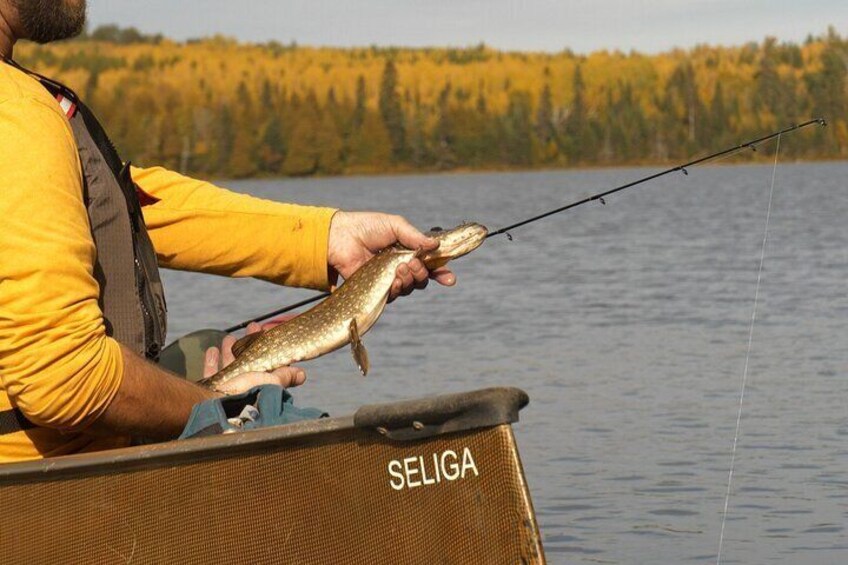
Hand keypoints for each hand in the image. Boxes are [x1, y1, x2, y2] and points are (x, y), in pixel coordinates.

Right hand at [203, 322, 305, 394]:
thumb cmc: (250, 393)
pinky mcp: (212, 387)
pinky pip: (211, 372)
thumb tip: (302, 375)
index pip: (268, 363)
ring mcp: (228, 386)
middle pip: (249, 360)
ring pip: (230, 365)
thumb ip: (285, 376)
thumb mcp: (273, 382)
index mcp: (261, 382)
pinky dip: (211, 361)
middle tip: (252, 326)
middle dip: (250, 342)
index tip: (268, 332)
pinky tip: (212, 350)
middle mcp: (245, 384)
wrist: (222, 407)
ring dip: (230, 350)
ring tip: (229, 337)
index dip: (269, 348)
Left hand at [327, 211, 455, 300]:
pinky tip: (395, 278)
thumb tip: (435, 246)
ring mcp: (389, 279)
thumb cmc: (366, 227)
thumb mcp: (395, 225)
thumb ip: (415, 236)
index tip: (450, 279)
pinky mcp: (377, 288)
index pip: (429, 264)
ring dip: (411, 279)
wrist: (342, 237)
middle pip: (422, 279)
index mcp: (407, 251)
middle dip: (424, 273)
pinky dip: (399, 287)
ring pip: (411, 288)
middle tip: (413, 264)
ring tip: (401, 268)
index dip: (442, 273)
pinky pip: (396, 295)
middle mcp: (400, 266)